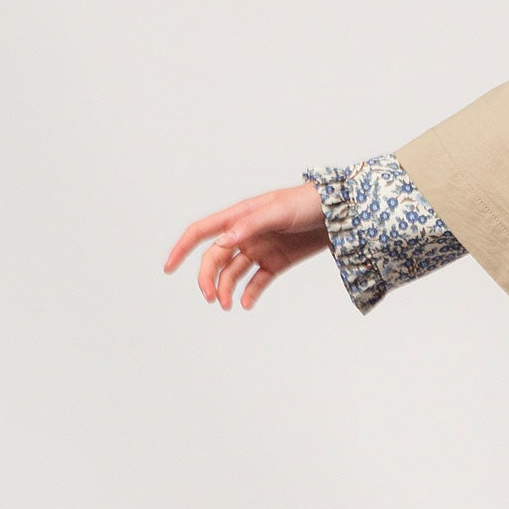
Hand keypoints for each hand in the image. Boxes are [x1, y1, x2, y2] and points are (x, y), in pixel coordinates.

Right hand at [164, 181, 329, 309]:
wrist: (340, 213)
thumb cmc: (308, 202)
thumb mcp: (279, 210)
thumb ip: (251, 224)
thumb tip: (224, 240)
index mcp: (239, 217)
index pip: (201, 232)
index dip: (182, 248)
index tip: (168, 268)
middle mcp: (245, 234)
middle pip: (214, 259)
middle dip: (207, 278)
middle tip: (211, 298)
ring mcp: (260, 249)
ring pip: (233, 273)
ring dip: (226, 289)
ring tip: (228, 306)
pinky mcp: (276, 262)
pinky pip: (257, 281)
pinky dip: (249, 293)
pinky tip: (245, 304)